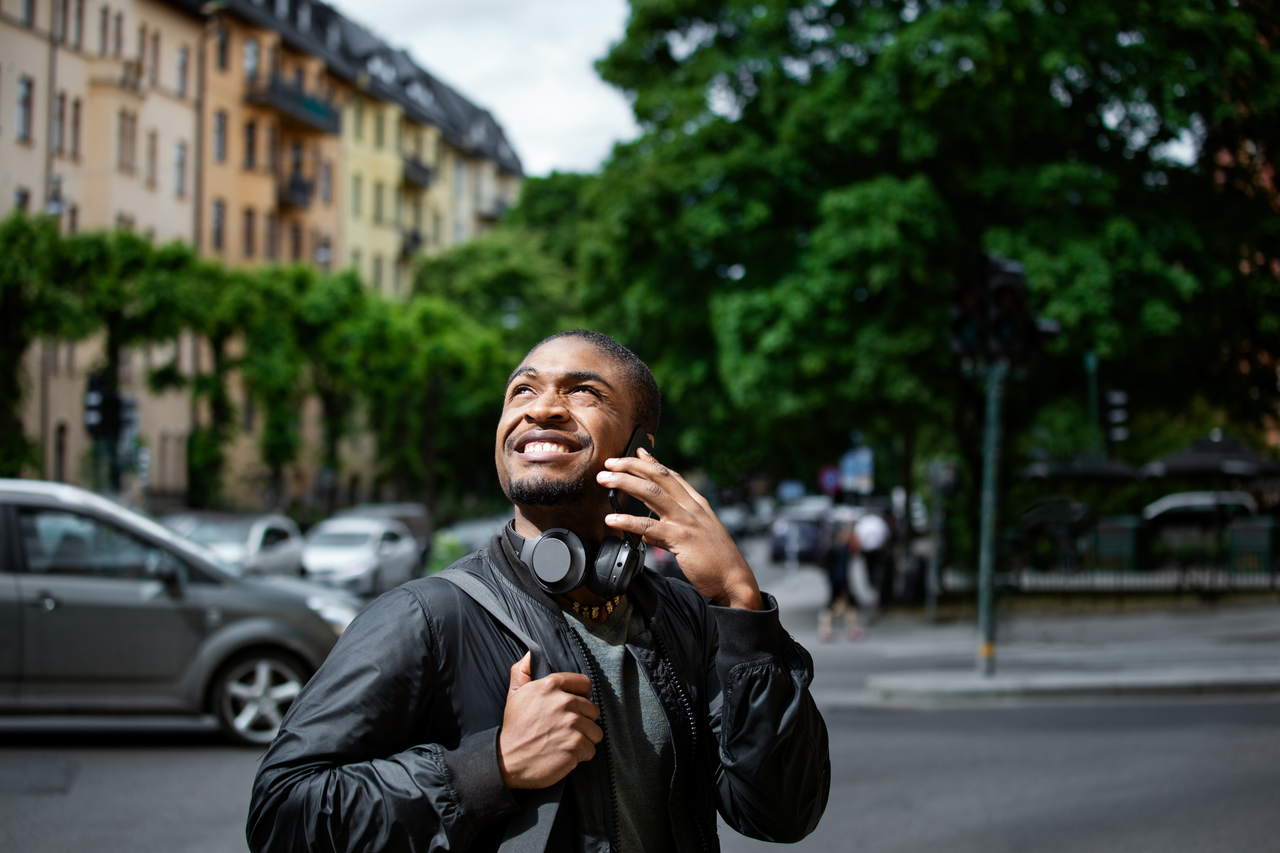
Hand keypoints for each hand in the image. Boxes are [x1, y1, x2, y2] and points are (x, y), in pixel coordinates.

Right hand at [498, 653, 602, 788]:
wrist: (507, 760)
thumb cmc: (514, 728)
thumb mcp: (514, 694)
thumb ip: (523, 671)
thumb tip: (530, 654)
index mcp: (550, 685)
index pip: (584, 684)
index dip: (581, 696)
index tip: (574, 707)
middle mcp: (564, 702)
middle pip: (593, 709)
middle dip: (582, 720)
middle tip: (565, 729)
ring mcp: (571, 724)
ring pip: (595, 730)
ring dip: (584, 738)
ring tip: (566, 742)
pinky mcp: (576, 745)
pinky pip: (591, 749)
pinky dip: (581, 755)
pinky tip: (566, 754)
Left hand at [597, 448, 763, 609]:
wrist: (734, 579)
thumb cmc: (715, 561)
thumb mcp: (694, 539)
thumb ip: (668, 532)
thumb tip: (645, 532)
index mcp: (696, 504)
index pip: (672, 476)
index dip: (653, 462)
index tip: (636, 451)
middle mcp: (691, 507)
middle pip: (658, 476)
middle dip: (631, 466)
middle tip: (610, 462)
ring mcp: (686, 521)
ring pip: (651, 492)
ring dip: (624, 482)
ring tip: (604, 480)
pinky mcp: (681, 538)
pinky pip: (648, 525)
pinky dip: (627, 520)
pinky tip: (612, 519)